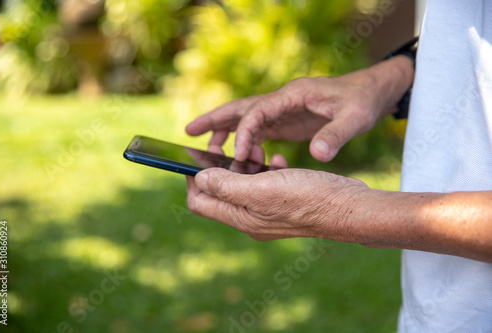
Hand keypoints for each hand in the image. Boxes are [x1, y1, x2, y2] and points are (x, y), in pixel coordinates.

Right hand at [186, 57, 413, 162]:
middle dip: (215, 120)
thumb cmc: (363, 101)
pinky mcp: (288, 121)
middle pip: (241, 108)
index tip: (236, 157)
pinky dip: (247, 142)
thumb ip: (336, 135)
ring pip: (247, 119)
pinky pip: (260, 131)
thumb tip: (318, 155)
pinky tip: (244, 159)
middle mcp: (283, 101)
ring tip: (209, 151)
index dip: (243, 133)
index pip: (257, 111)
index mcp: (293, 95)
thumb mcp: (355, 117)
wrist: (373, 93)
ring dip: (227, 133)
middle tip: (188, 132)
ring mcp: (284, 110)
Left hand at [186, 167, 368, 240]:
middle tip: (232, 149)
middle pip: (220, 193)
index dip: (191, 180)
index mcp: (241, 217)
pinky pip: (265, 184)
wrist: (349, 207)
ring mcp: (268, 211)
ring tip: (258, 150)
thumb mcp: (262, 188)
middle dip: (221, 168)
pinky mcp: (284, 202)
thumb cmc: (308, 197)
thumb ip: (227, 185)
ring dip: (245, 166)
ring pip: (244, 186)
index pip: (199, 202)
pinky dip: (266, 169)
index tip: (194, 157)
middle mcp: (251, 218)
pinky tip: (278, 159)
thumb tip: (199, 178)